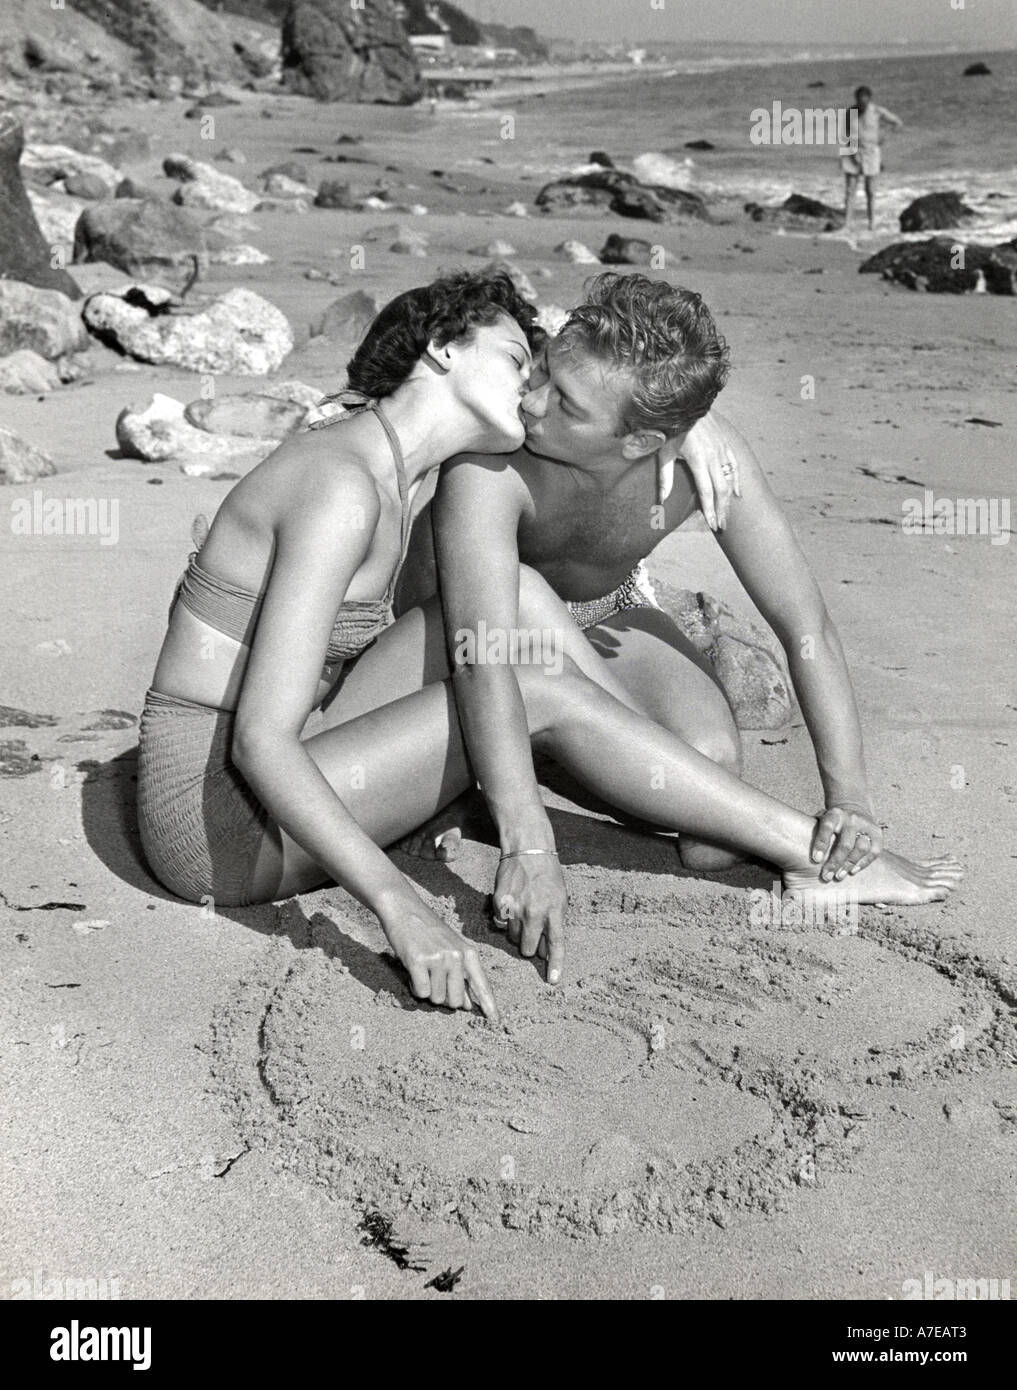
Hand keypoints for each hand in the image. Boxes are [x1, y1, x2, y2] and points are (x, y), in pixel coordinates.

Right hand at [383, 900, 498, 1019]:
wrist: (404, 908)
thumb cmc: (428, 930)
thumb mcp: (452, 948)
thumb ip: (462, 975)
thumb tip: (468, 1006)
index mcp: (468, 953)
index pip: (482, 984)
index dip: (489, 1005)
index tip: (495, 1021)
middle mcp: (456, 956)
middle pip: (456, 1001)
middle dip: (444, 997)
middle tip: (434, 979)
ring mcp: (438, 959)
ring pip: (436, 998)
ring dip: (427, 990)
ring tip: (423, 969)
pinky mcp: (418, 961)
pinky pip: (421, 992)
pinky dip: (415, 987)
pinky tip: (413, 971)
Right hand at [491, 853, 566, 983]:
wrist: (528, 850)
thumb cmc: (547, 875)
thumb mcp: (560, 898)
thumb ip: (554, 922)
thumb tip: (547, 948)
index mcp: (554, 911)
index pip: (556, 944)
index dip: (554, 964)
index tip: (553, 981)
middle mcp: (534, 912)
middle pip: (527, 949)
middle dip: (529, 946)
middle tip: (531, 933)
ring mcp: (515, 908)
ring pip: (512, 938)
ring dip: (516, 932)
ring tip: (522, 913)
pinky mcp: (499, 903)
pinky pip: (500, 924)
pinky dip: (504, 919)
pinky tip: (511, 905)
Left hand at [669, 411, 740, 529]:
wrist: (685, 402)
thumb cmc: (670, 428)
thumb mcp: (664, 453)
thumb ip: (665, 478)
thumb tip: (662, 500)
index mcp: (699, 459)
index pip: (707, 492)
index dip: (710, 510)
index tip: (713, 525)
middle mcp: (714, 456)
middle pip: (722, 490)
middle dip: (722, 510)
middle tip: (721, 527)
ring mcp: (722, 449)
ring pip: (730, 480)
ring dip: (729, 500)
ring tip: (726, 515)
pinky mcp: (725, 444)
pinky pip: (735, 466)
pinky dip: (737, 480)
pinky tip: (737, 494)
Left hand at [811, 803, 882, 880]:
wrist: (855, 808)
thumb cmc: (832, 822)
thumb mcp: (821, 819)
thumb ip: (812, 831)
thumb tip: (796, 848)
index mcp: (834, 814)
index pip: (826, 828)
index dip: (821, 844)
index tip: (816, 860)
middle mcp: (851, 819)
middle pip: (845, 843)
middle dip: (835, 862)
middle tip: (826, 877)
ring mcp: (866, 825)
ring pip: (860, 848)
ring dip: (849, 864)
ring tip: (839, 876)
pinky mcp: (877, 834)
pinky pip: (873, 852)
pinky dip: (863, 863)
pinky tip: (853, 871)